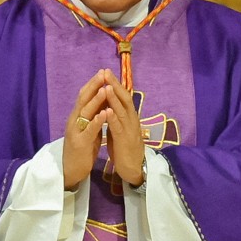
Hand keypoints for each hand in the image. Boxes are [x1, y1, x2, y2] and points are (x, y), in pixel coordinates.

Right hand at [62, 71, 112, 188]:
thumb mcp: (88, 127)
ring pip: (85, 112)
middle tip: (103, 73)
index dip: (93, 83)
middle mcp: (74, 120)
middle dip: (94, 86)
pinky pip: (89, 130)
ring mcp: (76, 131)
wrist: (71, 170)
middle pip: (83, 99)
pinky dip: (97, 120)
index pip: (85, 95)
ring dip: (96, 100)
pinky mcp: (80, 143)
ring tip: (105, 89)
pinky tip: (104, 113)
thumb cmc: (83, 148)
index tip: (104, 71)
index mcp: (78, 116)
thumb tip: (101, 98)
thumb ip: (93, 114)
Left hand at [98, 71, 145, 187]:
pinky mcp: (125, 140)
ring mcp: (129, 129)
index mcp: (129, 116)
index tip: (106, 72)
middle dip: (114, 85)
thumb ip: (116, 117)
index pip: (123, 96)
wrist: (134, 168)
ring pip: (122, 111)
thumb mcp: (120, 128)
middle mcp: (131, 119)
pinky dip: (113, 118)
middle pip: (124, 98)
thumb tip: (109, 104)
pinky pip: (118, 127)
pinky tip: (107, 111)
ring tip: (106, 86)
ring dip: (114, 98)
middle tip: (106, 72)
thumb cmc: (125, 148)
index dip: (115, 84)